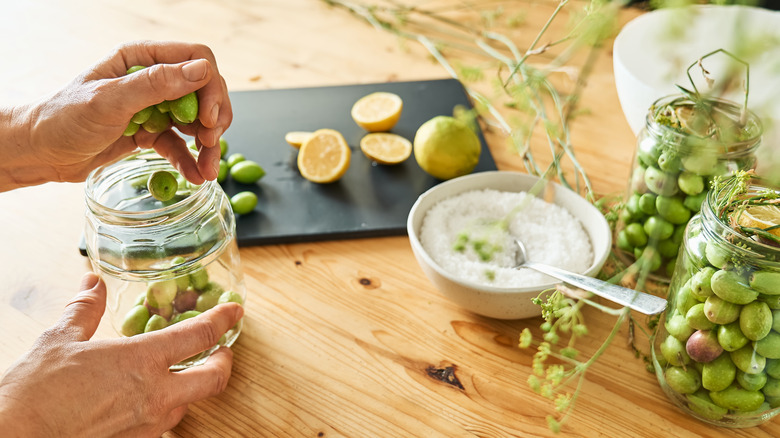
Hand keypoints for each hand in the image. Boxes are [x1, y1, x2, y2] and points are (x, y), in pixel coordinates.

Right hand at [0, 272, 243, 436]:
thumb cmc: (35, 393)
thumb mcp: (59, 340)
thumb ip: (84, 311)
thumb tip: (91, 284)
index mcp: (142, 360)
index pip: (200, 335)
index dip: (223, 319)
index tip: (235, 310)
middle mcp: (155, 394)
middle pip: (215, 378)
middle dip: (224, 361)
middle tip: (220, 350)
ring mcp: (148, 424)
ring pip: (188, 404)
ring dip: (190, 388)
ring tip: (178, 375)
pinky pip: (161, 427)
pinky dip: (162, 410)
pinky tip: (145, 402)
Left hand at [5, 40, 231, 188]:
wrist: (42, 151)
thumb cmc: (64, 118)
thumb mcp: (111, 100)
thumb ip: (157, 84)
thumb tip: (201, 70)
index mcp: (142, 58)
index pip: (196, 59)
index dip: (210, 87)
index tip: (208, 119)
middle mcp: (152, 79)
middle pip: (204, 91)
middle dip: (213, 119)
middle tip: (210, 142)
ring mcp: (154, 107)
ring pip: (197, 121)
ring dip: (208, 145)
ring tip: (208, 169)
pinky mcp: (152, 132)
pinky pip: (181, 145)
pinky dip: (191, 160)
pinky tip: (196, 176)